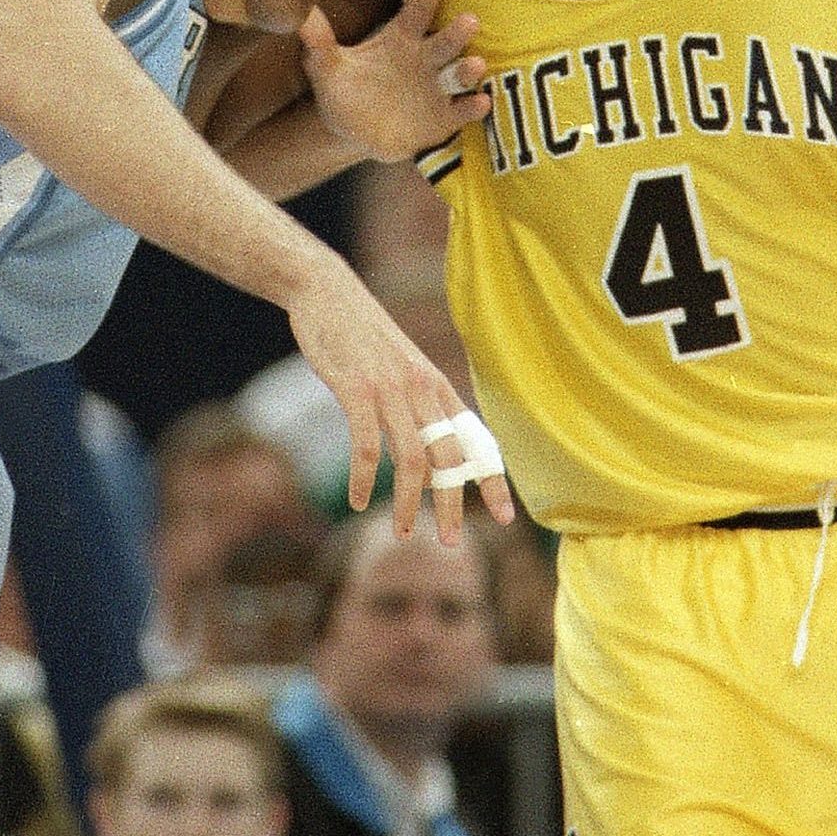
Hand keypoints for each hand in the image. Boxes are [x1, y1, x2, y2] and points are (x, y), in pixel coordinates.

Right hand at [285, 251, 514, 542]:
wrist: (328, 292)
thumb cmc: (363, 336)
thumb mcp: (402, 368)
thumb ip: (419, 407)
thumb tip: (429, 455)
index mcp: (437, 387)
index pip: (475, 440)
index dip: (493, 480)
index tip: (508, 517)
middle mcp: (421, 390)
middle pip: (449, 457)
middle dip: (454, 504)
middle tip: (452, 543)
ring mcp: (389, 389)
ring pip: (411, 458)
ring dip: (408, 502)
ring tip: (401, 532)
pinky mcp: (356, 389)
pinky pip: (365, 445)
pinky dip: (363, 479)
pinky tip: (357, 501)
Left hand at [301, 0, 489, 160]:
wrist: (352, 133)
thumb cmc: (343, 90)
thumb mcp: (325, 64)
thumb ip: (315, 35)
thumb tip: (298, 4)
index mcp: (401, 38)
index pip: (419, 4)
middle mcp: (425, 58)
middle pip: (445, 41)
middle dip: (458, 32)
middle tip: (470, 20)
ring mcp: (437, 88)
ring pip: (458, 74)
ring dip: (468, 68)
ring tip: (475, 63)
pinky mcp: (443, 118)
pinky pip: (462, 111)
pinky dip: (472, 107)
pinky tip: (480, 102)